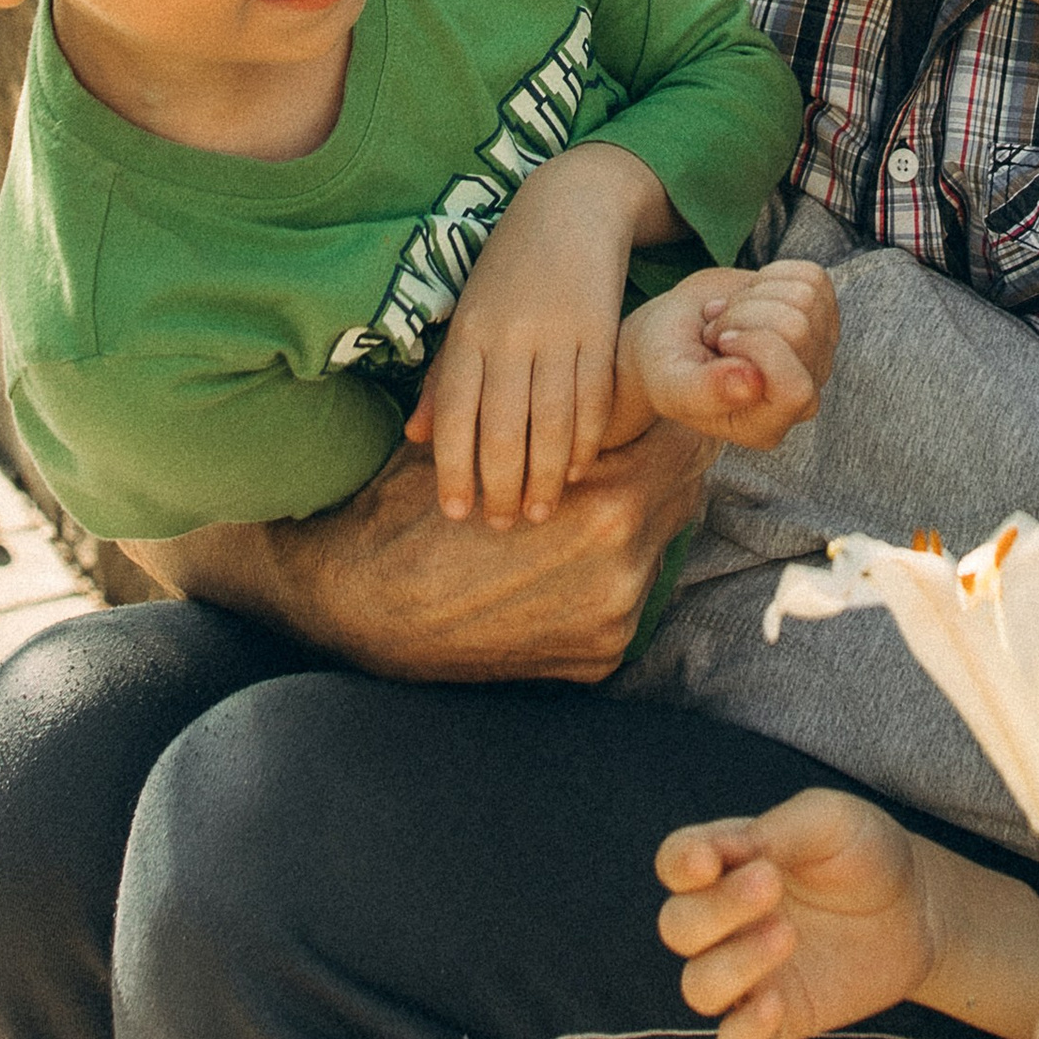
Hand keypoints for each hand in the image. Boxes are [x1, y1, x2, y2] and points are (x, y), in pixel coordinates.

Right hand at [142, 413, 709, 685]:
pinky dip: (605, 578)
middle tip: (631, 450)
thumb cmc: (419, 506)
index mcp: (609, 501)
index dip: (665, 419)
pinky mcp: (599, 660)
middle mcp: (626, 566)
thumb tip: (623, 379)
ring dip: (636, 524)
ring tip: (596, 504)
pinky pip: (626, 601)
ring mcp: (616, 620)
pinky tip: (569, 562)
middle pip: (679, 496)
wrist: (356, 605)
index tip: (651, 408)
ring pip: (655, 549)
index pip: (682, 443)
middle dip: (656, 469)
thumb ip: (560, 415)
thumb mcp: (486, 438)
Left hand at [406, 142, 675, 526]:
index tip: (457, 513)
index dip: (455, 469)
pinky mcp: (601, 328)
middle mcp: (510, 334)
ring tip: (541, 511)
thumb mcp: (466, 314)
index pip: (456, 415)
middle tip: (503, 524)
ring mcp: (559, 332)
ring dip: (547, 474)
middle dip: (502, 484)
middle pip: (503, 427)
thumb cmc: (508, 270)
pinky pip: (594, 397)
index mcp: (469, 332)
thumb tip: (416, 437)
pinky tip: (580, 469)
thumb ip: (445, 377)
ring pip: (551, 421)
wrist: (569, 206)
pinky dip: (587, 440)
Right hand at [618, 258, 839, 451]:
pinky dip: (771, 276)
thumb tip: (752, 383)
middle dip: (743, 315)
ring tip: (729, 319)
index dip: (757, 349)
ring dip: (753, 297)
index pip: (795, 389)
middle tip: (716, 333)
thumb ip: (705, 391)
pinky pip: (812, 277)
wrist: (676, 334)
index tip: (720, 342)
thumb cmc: (667, 365)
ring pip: (806, 297)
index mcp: (766, 426)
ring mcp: (817, 354)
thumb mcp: (670, 383)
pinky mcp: (821, 316)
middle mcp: (802, 395)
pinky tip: (749, 301)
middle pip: (797, 328)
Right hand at [658, 790, 942, 1038]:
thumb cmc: (865, 853)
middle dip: (717, 908)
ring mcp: (749, 974)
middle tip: (769, 885)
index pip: (676, 863)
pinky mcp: (779, 1020)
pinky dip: (744, 1031)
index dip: (679, 865)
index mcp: (727, 863)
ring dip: (733, 964)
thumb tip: (727, 851)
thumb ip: (776, 831)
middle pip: (679, 926)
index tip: (707, 861)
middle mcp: (725, 922)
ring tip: (786, 935)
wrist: (920, 908)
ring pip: (699, 987)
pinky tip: (775, 1005)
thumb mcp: (829, 820)